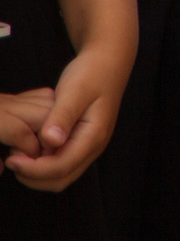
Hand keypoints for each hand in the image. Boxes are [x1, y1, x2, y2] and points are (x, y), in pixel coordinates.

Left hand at [3, 46, 121, 189]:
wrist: (108, 61)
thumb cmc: (92, 73)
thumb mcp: (75, 90)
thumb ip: (62, 116)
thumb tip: (50, 141)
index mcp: (94, 136)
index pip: (61, 167)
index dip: (34, 169)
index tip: (11, 159)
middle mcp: (93, 147)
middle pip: (60, 179)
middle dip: (33, 176)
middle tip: (12, 159)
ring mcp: (88, 146)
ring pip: (60, 175)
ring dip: (36, 172)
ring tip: (18, 152)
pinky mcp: (81, 142)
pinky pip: (60, 163)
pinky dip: (42, 163)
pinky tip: (30, 145)